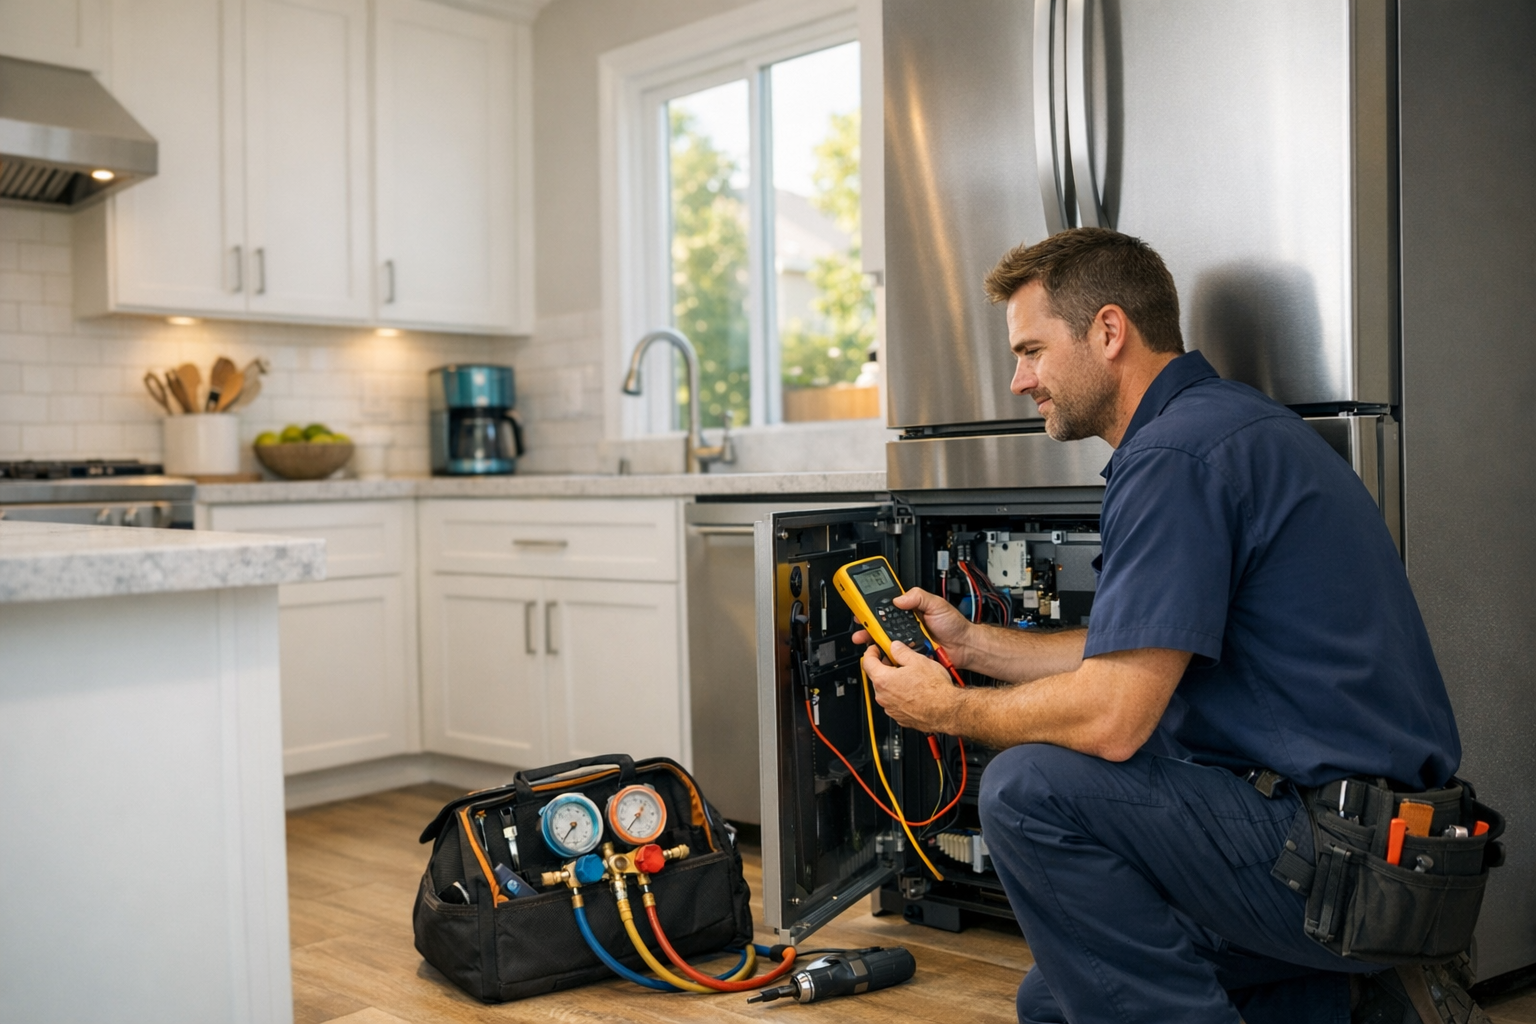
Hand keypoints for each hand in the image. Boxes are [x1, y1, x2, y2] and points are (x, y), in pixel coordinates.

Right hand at [851, 587, 973, 667]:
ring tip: (866, 639)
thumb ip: (918, 597)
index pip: (887, 606)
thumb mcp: (937, 603)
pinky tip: (881, 653)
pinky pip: (895, 654)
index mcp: (910, 610)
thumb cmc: (954, 625)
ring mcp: (907, 640)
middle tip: (861, 625)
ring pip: (885, 640)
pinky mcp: (909, 654)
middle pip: (882, 624)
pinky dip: (887, 654)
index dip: (873, 607)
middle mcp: (906, 625)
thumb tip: (899, 598)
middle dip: (868, 625)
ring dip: (873, 640)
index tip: (862, 607)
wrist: (964, 647)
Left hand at [861, 641, 964, 733]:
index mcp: (883, 680)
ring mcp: (891, 709)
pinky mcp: (900, 717)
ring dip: (894, 683)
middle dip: (886, 667)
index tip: (876, 649)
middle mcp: (883, 697)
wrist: (947, 711)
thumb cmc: (934, 689)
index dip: (871, 652)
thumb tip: (895, 647)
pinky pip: (896, 703)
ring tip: (912, 677)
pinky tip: (916, 691)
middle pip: (877, 677)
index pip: (867, 662)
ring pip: (887, 691)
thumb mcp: (918, 661)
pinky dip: (902, 696)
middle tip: (898, 661)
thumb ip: (901, 651)